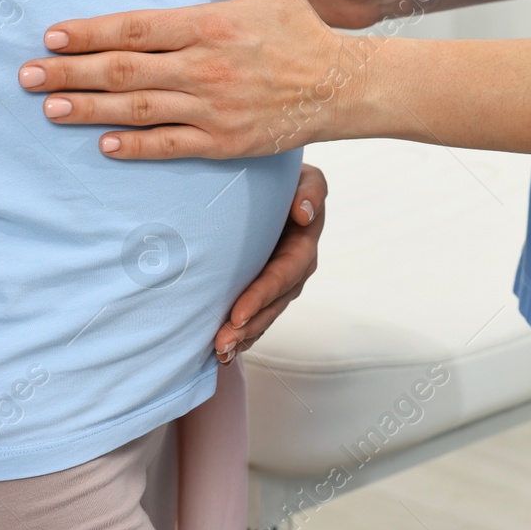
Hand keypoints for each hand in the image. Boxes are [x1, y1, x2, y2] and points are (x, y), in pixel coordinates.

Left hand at [21, 0, 358, 158]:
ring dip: (89, 110)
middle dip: (70, 73)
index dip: (88, 33)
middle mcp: (206, 68)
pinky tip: (103, 145)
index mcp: (210, 25)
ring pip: (139, 110)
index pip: (135, 28)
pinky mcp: (224, 142)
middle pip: (124, 70)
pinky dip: (135, 147)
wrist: (341, 86)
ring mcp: (213, 109)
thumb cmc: (301, 29)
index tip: (51, 37)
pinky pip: (170, 146)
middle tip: (26, 77)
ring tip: (50, 109)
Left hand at [213, 163, 326, 363]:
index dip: (262, 295)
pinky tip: (223, 353)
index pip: (283, 274)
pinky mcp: (268, 287)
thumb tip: (303, 213)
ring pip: (266, 314)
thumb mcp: (305, 177)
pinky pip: (259, 315)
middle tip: (221, 343)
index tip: (236, 314)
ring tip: (219, 353)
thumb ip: (311, 190)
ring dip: (244, 336)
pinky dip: (244, 334)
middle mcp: (296, 267)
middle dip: (249, 325)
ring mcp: (283, 281)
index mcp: (303, 243)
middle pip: (274, 303)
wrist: (273, 183)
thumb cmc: (284, 177)